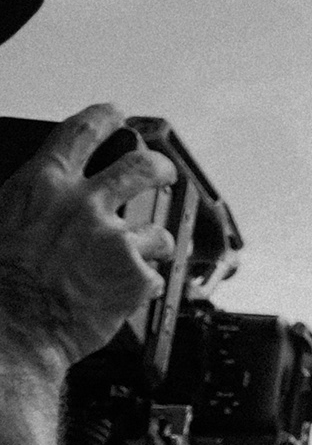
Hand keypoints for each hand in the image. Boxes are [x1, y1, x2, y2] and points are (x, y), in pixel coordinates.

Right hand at [0, 105, 171, 361]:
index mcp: (43, 185)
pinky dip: (142, 284)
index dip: (105, 118)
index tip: (116, 115)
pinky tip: (123, 293)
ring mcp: (116, 239)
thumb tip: (39, 193)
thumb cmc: (0, 280)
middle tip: (162, 171)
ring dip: (152, 243)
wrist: (12, 329)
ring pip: (157, 230)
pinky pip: (154, 275)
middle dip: (158, 166)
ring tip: (139, 256)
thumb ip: (27, 200)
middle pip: (142, 166)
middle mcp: (85, 204)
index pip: (82, 132)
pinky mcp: (136, 276)